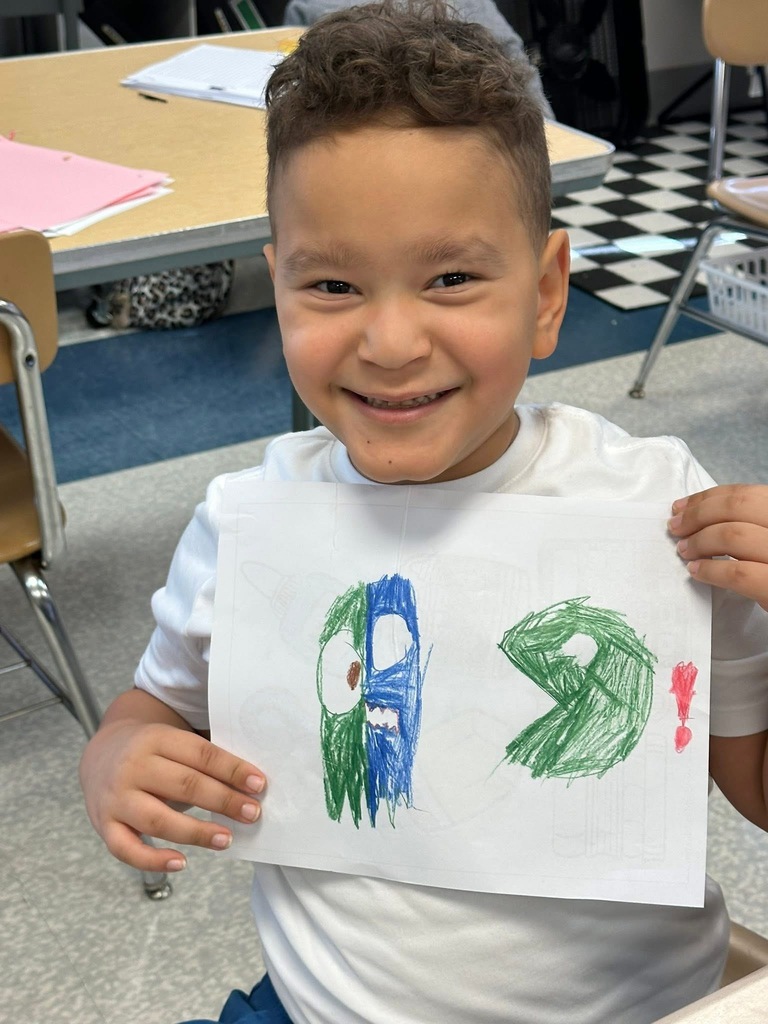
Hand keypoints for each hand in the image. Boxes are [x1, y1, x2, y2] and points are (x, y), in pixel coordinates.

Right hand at [80, 707, 265, 873]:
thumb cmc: (151, 752)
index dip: (232, 770)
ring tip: (226, 839)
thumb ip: (203, 760)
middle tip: (252, 813)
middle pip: (185, 785)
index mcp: (156, 739)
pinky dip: (153, 860)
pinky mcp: (104, 825)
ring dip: (196, 832)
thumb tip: (248, 785)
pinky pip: (126, 849)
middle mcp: (134, 767)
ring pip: (158, 820)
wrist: (100, 753)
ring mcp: (116, 798)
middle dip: (223, 801)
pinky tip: (180, 863)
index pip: (201, 754)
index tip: (259, 785)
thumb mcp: (173, 742)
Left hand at [668, 484, 767, 611]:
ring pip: (733, 536)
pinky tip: (698, 571)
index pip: (746, 494)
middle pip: (737, 507)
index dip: (708, 498)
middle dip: (698, 515)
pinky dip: (712, 570)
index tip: (681, 507)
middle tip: (675, 528)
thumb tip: (698, 514)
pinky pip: (739, 574)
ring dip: (700, 541)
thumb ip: (749, 525)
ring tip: (685, 552)